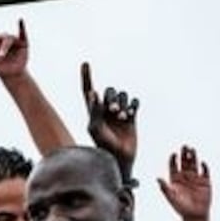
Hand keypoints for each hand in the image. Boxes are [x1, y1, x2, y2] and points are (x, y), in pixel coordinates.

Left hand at [80, 62, 137, 177]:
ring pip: (123, 95)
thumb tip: (92, 93)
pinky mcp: (132, 116)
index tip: (85, 63)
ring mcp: (119, 112)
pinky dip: (133, 104)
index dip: (86, 77)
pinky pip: (134, 101)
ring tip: (123, 117)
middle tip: (113, 111)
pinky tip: (132, 113)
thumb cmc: (103, 145)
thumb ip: (94, 110)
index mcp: (93, 110)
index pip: (88, 89)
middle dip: (112, 98)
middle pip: (109, 91)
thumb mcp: (95, 128)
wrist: (120, 157)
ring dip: (123, 104)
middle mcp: (105, 109)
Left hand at [157, 145, 211, 220]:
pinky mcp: (205, 182)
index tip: (173, 154)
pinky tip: (202, 162)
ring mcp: (195, 178)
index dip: (173, 159)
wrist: (194, 215)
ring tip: (192, 149)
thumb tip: (157, 178)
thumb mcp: (171, 197)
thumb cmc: (180, 207)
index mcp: (175, 178)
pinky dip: (204, 167)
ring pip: (194, 164)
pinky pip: (205, 172)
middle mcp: (185, 176)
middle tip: (184, 146)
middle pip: (184, 162)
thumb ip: (165, 187)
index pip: (173, 165)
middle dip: (184, 154)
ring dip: (193, 157)